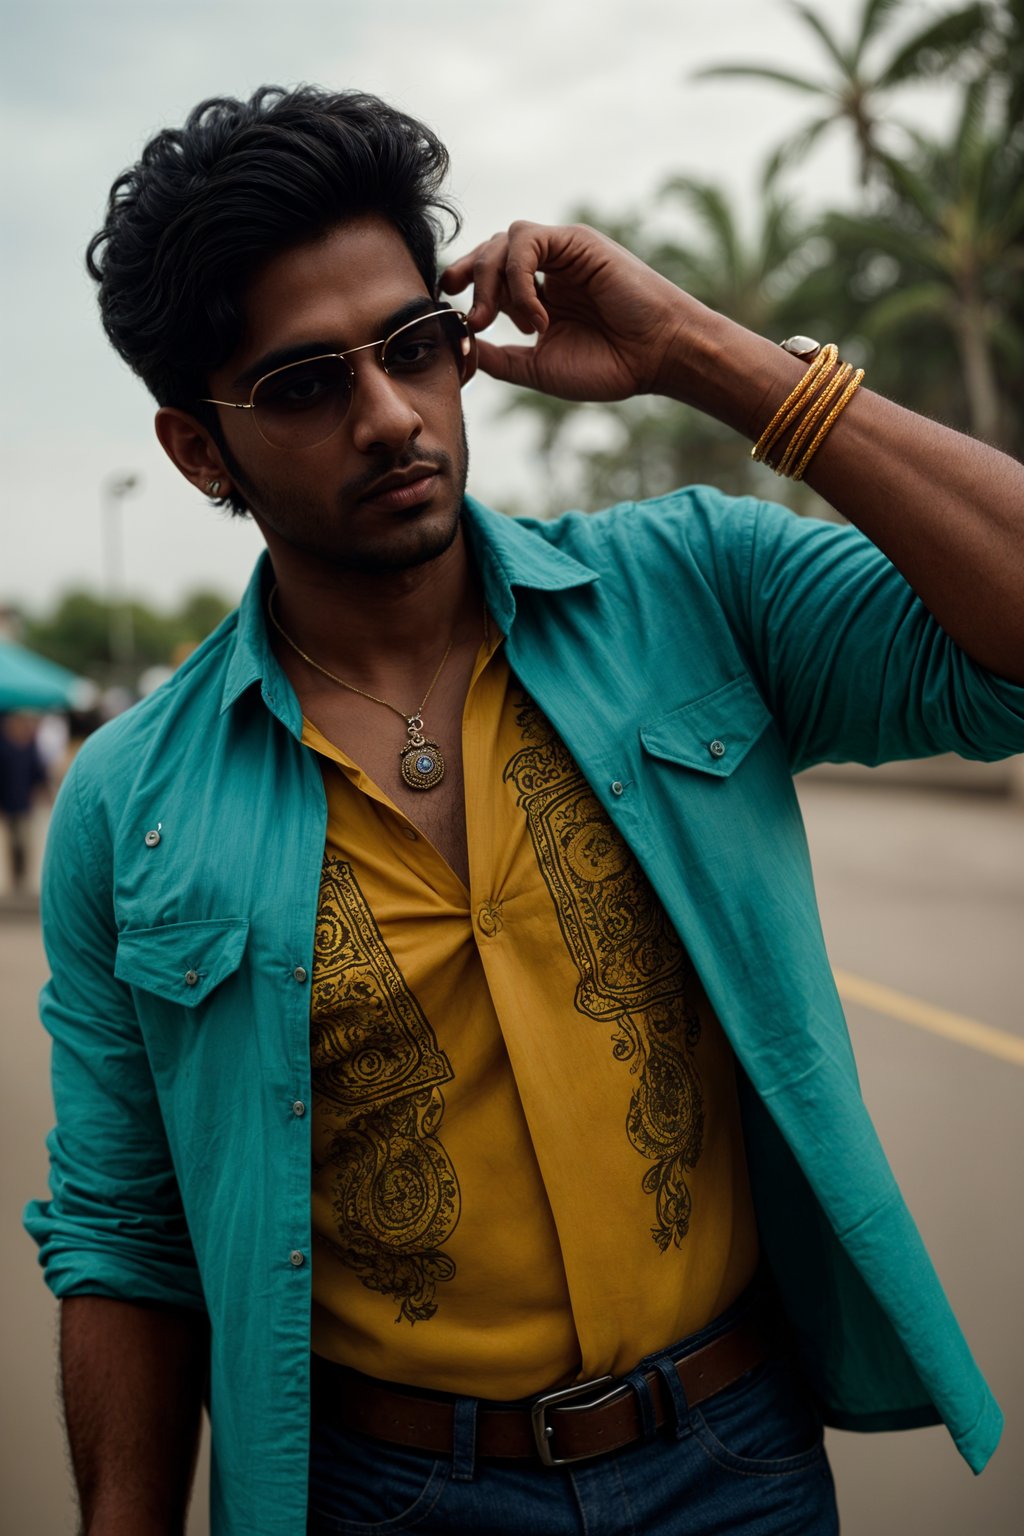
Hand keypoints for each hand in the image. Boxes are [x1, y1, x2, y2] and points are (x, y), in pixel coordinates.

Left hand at [440, 221, 693, 401]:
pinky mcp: (575, 241)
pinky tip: (537, 314)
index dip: (463, 285)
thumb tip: (459, 346)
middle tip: (478, 321)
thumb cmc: (608, 366)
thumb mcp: (537, 369)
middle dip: (469, 279)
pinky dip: (519, 277)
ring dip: (493, 281)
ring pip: (503, 240)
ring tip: (508, 322)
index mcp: (537, 296)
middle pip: (488, 251)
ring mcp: (561, 253)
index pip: (487, 275)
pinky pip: (527, 240)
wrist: (655, 357)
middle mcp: (547, 269)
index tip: (451, 309)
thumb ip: (498, 357)